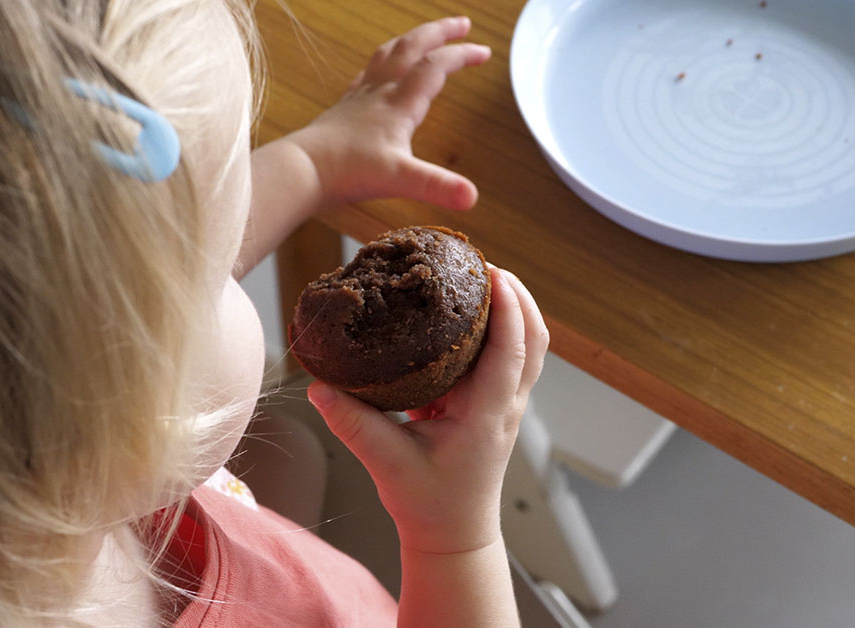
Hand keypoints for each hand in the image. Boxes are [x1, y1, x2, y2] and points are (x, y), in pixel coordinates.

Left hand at [286, 16, 490, 210]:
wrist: (301, 169)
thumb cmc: (347, 172)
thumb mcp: (399, 180)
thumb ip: (436, 185)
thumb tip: (471, 197)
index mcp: (400, 104)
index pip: (436, 67)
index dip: (461, 55)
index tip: (484, 51)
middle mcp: (380, 93)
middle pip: (413, 48)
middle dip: (440, 32)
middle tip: (463, 23)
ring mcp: (360, 98)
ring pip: (388, 54)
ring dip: (411, 40)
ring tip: (425, 36)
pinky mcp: (344, 107)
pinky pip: (367, 74)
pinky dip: (382, 63)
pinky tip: (382, 69)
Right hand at [307, 268, 547, 554]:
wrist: (452, 535)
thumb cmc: (428, 504)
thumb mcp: (386, 463)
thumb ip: (353, 424)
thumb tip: (320, 386)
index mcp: (486, 417)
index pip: (510, 352)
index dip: (507, 309)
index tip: (491, 273)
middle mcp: (505, 406)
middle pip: (535, 339)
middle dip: (518, 296)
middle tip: (483, 264)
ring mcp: (506, 405)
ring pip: (530, 346)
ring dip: (516, 309)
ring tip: (481, 277)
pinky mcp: (495, 404)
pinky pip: (511, 357)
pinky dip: (503, 327)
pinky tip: (468, 312)